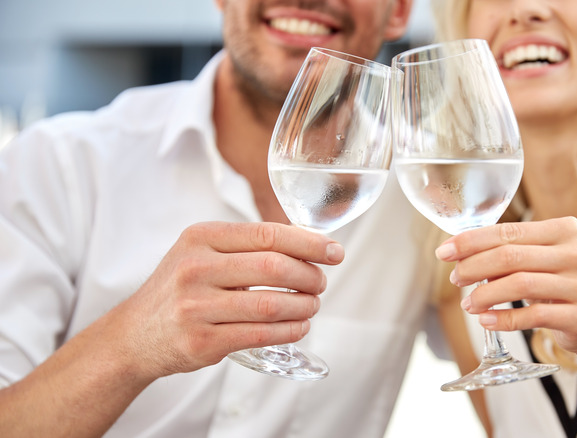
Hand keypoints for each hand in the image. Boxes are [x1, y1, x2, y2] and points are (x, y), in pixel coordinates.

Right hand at [102, 221, 344, 378]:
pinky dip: (289, 331)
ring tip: (312, 305)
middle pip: (274, 267)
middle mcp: (194, 268)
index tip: (334, 252)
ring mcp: (195, 307)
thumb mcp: (201, 252)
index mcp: (200, 238)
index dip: (309, 243)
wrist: (134, 334)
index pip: (267, 233)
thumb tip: (309, 244)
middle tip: (320, 282)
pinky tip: (299, 326)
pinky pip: (260, 335)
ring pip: (270, 305)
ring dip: (304, 306)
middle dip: (310, 276)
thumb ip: (246, 246)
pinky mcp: (201, 342)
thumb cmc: (180, 288)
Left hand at [434, 217, 576, 354]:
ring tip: (468, 304)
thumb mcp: (543, 260)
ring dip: (486, 295)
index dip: (471, 241)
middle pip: (511, 256)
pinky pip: (534, 317)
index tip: (444, 252)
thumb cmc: (561, 284)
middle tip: (455, 279)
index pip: (508, 231)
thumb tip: (459, 253)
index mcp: (564, 230)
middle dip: (474, 267)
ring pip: (521, 285)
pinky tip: (485, 320)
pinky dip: (504, 319)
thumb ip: (510, 252)